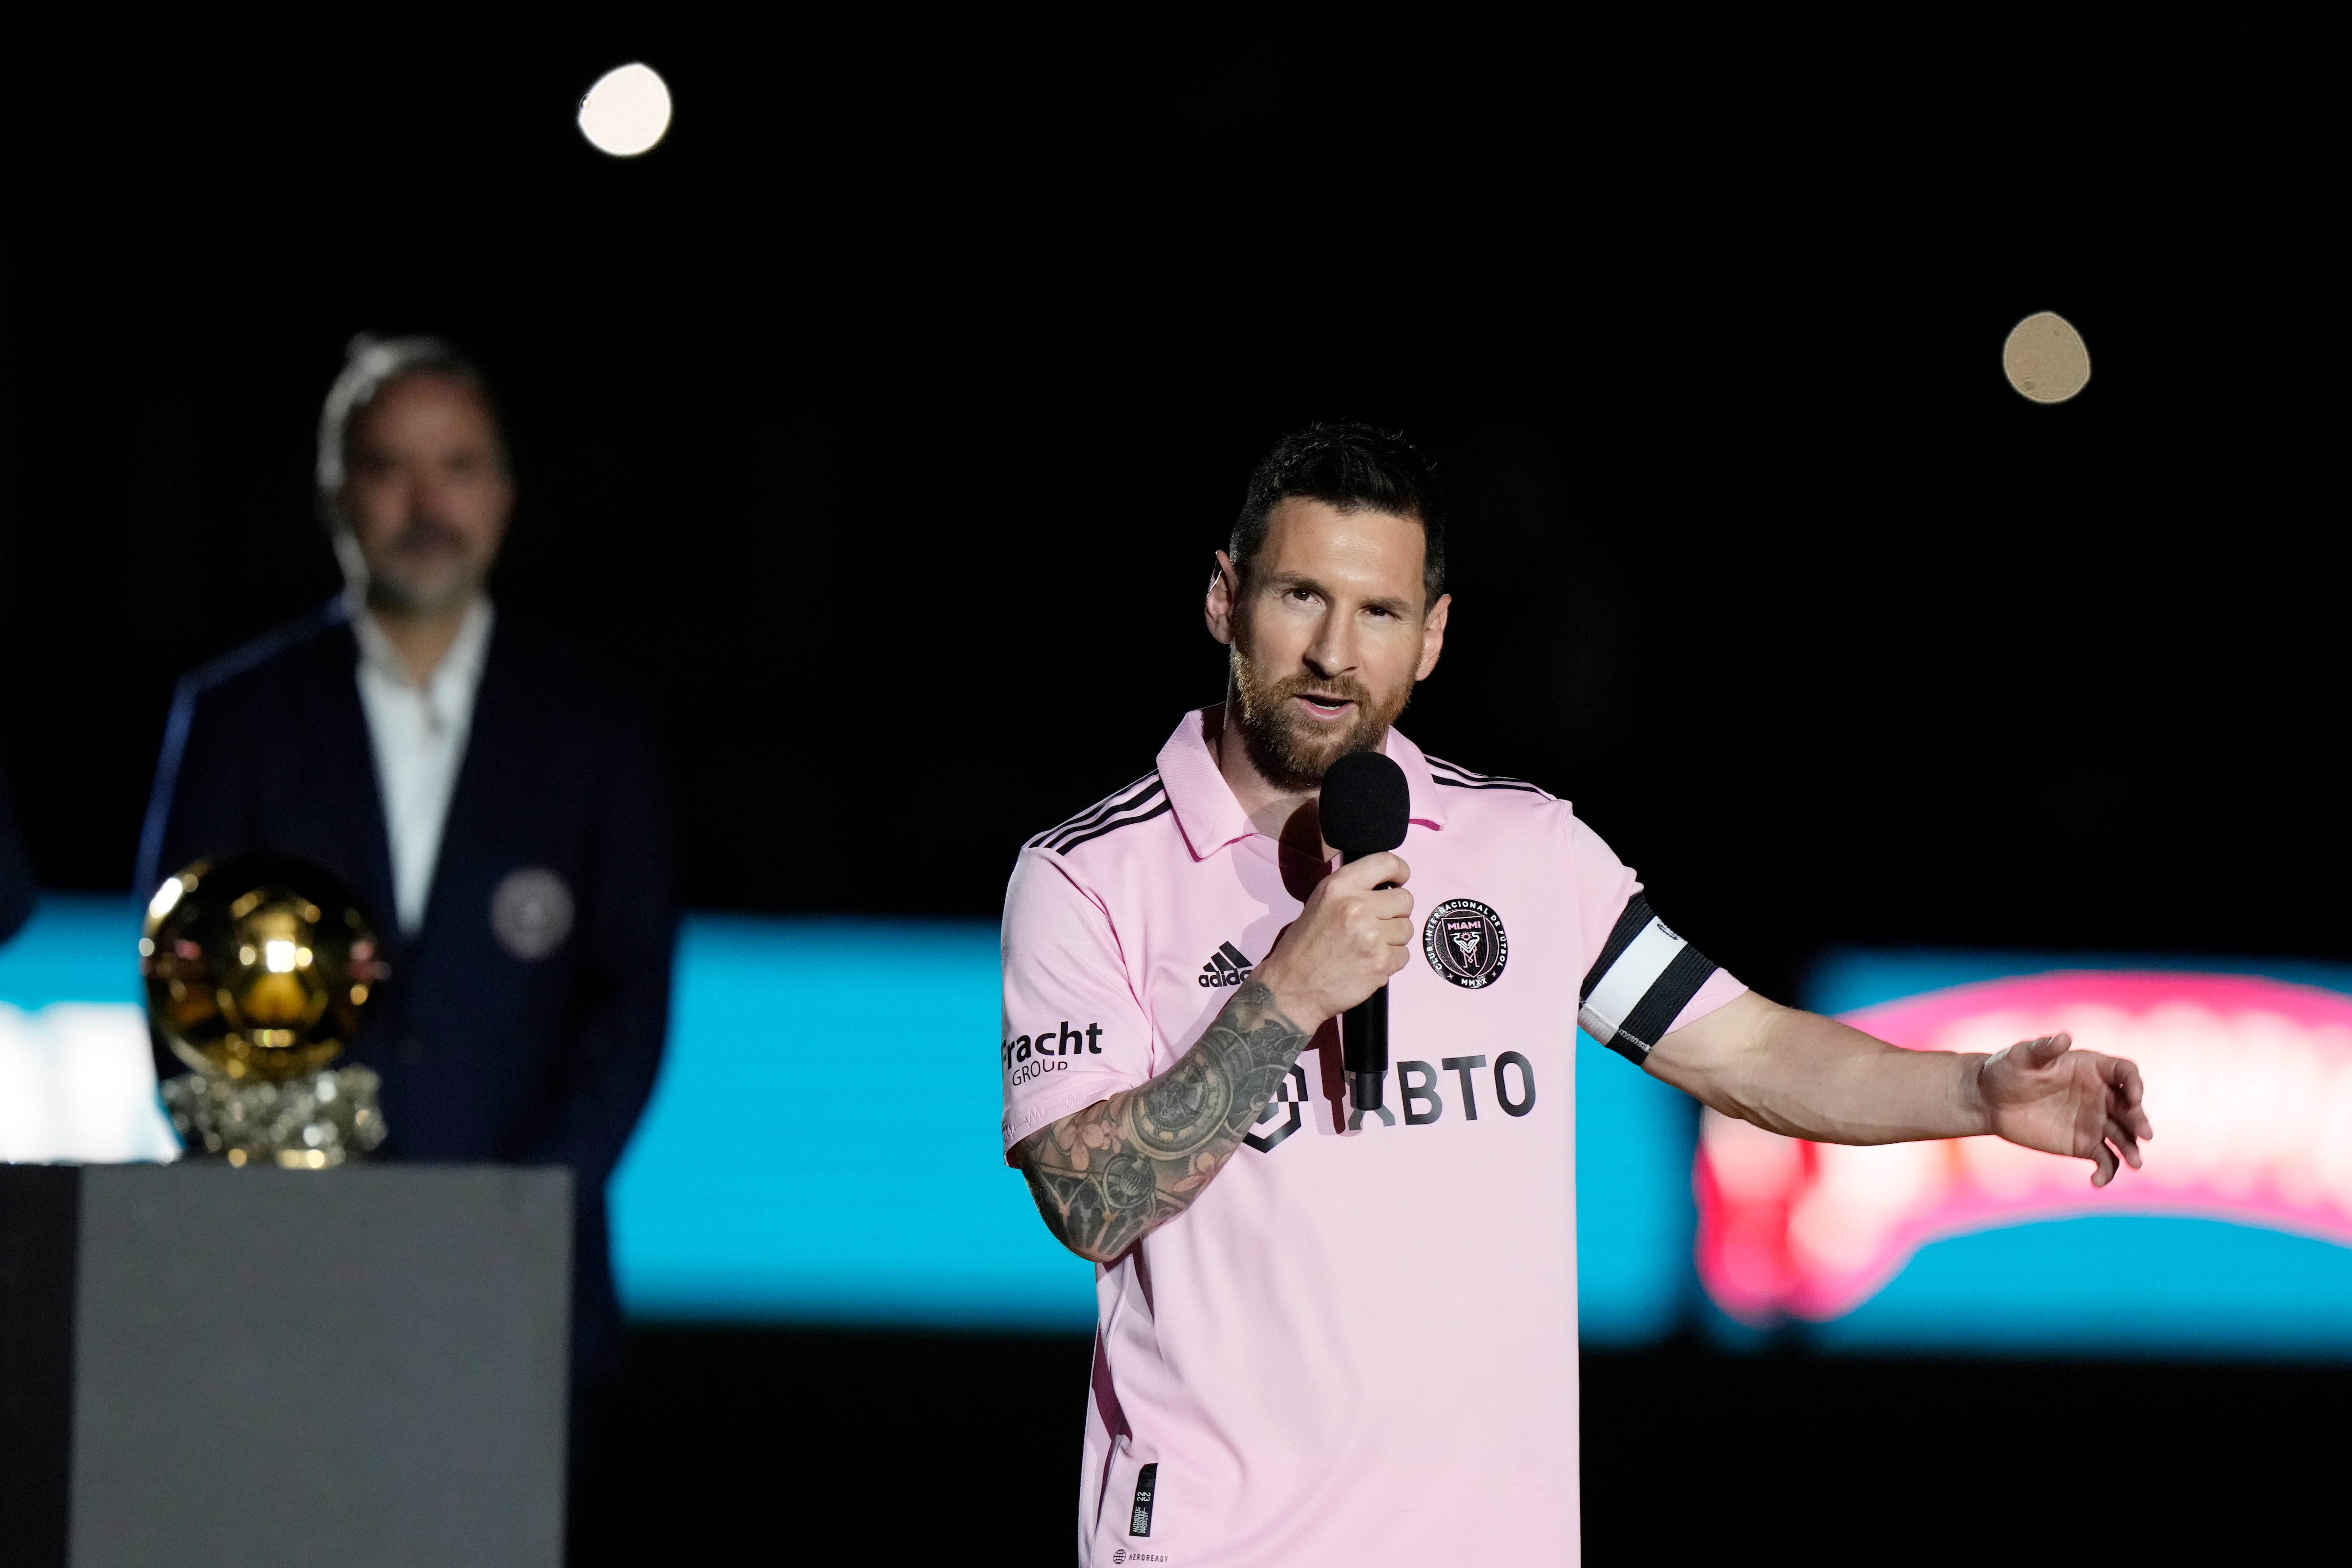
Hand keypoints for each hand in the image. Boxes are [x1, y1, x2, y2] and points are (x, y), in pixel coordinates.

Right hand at [1250, 852, 1413, 1028]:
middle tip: (1378, 925)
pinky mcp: (1381, 961)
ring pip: (1407, 928)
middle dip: (1396, 913)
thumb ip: (1350, 890)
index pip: (1386, 862)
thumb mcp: (1318, 903)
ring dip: (1394, 939)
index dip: (1400, 871)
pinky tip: (1369, 963)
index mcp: (1339, 886)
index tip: (1399, 880)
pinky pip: (1405, 955)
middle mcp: (1356, 906)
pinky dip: (1391, 961)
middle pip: (1405, 899)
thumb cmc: (1303, 949)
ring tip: (1368, 947)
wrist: (1291, 989)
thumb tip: (1383, 886)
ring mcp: (1371, 934)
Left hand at [1978, 1031, 2151, 1186]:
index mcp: (2093, 1068)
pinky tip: (2097, 1181)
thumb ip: (2043, 1049)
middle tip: (2144, 1134)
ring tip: (2134, 1163)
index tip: (2134, 1098)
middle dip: (2139, 1120)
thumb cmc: (2006, 1070)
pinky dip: (2107, 1172)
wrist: (1990, 1100)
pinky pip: (2105, 1159)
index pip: (2125, 1073)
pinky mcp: (2085, 1144)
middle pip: (2130, 1107)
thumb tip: (2064, 1037)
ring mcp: (2096, 1121)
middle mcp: (2101, 1095)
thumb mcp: (2021, 1056)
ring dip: (2132, 1149)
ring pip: (2123, 1136)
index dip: (2134, 1084)